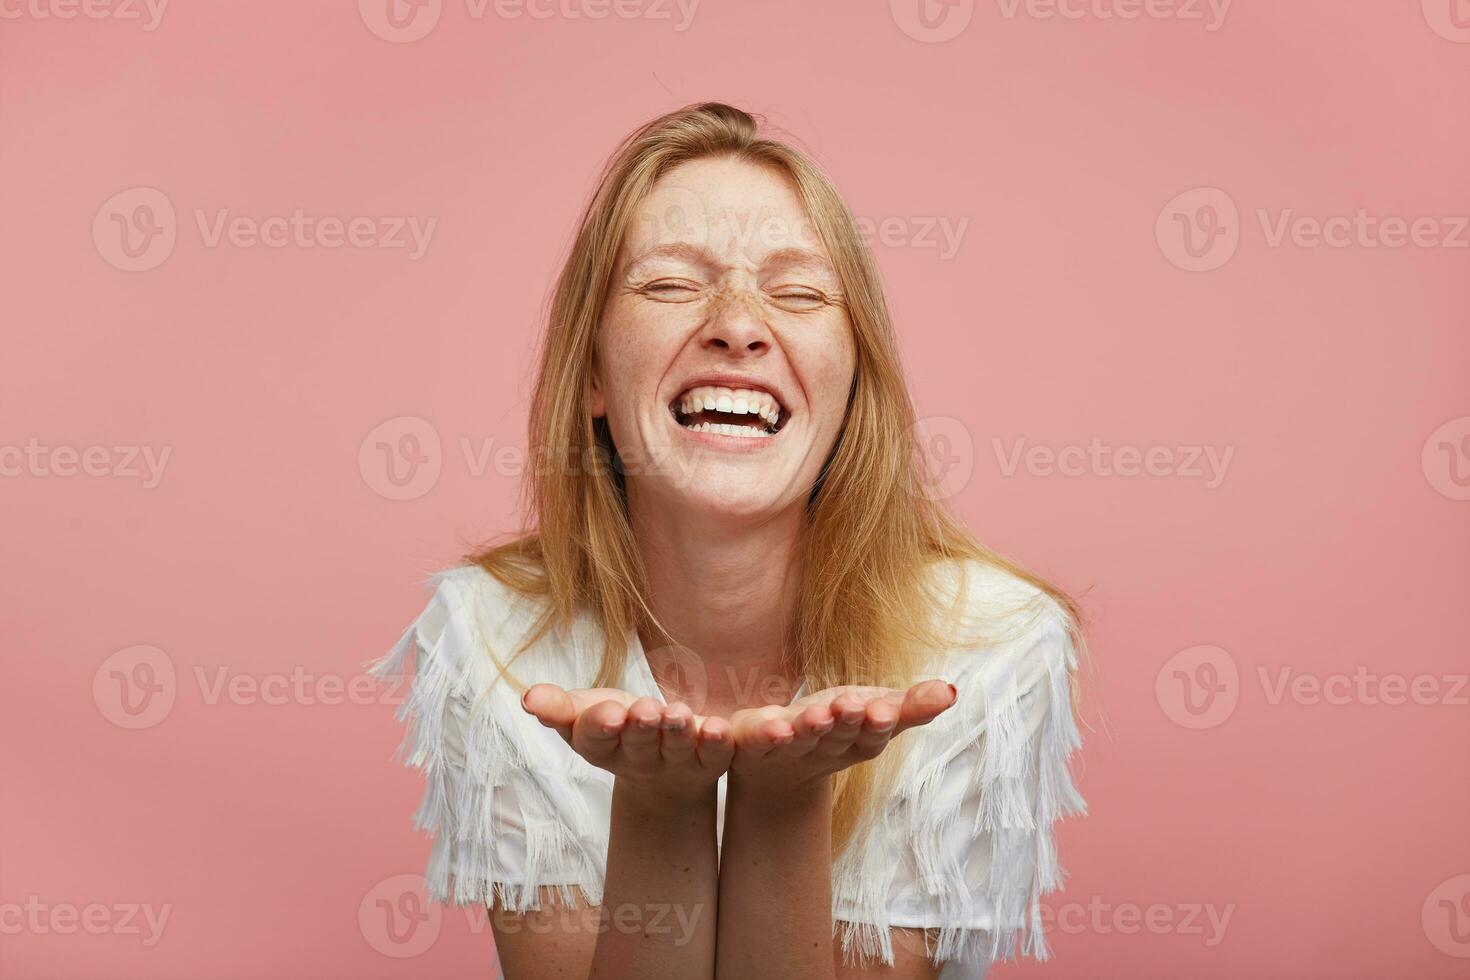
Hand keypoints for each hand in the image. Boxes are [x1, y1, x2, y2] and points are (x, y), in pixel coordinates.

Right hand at [521, 685, 733, 800]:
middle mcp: (639, 759)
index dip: (601, 726)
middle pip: (639, 744)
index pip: (595, 739)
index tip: (608, 712)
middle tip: (646, 711)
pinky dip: (719, 743)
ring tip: (679, 713)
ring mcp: (676, 764)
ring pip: (678, 749)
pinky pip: (718, 755)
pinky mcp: (710, 763)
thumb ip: (558, 707)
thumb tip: (527, 697)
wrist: (662, 772)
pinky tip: (720, 727)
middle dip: (641, 728)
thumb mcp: (584, 714)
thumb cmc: (616, 727)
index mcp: (602, 747)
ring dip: (679, 732)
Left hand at [726, 681, 956, 794]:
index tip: (886, 711)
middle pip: (839, 737)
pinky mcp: (755, 743)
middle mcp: (825, 748)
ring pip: (802, 739)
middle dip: (849, 723)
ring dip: (811, 728)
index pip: (874, 735)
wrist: (775, 769)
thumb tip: (951, 691)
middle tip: (855, 707)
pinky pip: (760, 740)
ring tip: (819, 715)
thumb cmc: (835, 729)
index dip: (880, 725)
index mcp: (856, 740)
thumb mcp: (876, 713)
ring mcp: (789, 748)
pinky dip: (767, 734)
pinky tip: (773, 727)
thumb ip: (911, 706)